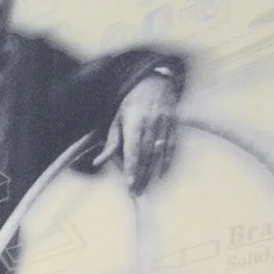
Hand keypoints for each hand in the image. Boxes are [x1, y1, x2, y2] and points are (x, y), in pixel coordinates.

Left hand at [99, 72, 180, 194]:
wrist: (156, 81)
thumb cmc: (131, 102)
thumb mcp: (116, 118)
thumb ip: (111, 141)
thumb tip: (99, 162)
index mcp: (133, 121)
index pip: (132, 149)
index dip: (131, 167)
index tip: (129, 184)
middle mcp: (151, 123)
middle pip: (146, 154)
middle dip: (140, 175)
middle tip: (135, 193)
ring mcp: (165, 123)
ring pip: (159, 152)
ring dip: (152, 172)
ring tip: (145, 188)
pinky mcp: (174, 124)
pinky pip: (172, 145)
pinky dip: (168, 161)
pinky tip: (162, 174)